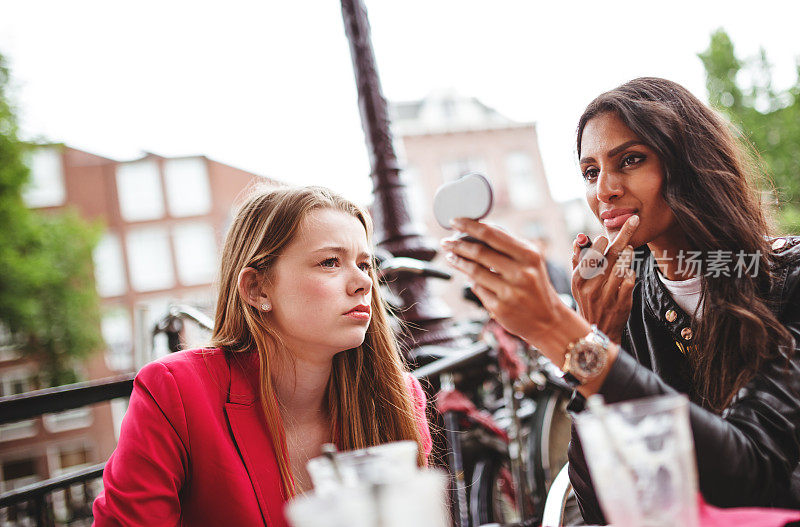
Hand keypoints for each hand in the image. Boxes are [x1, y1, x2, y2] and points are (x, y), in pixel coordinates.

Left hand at [441, 218, 590, 366]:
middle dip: (457, 245)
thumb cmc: (535, 285)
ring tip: (450, 256)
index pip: (492, 234)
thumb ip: (508, 245)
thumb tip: (477, 230)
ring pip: (474, 271)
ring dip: (458, 262)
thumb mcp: (530, 261)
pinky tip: (468, 276)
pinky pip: (477, 288)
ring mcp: (510, 292)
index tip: (454, 221)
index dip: (469, 226)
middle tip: (446, 241)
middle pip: (479, 252)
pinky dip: (470, 280)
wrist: (548, 320)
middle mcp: (521, 272)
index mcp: (529, 255)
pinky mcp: (500, 308)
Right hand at [570, 215, 638, 343]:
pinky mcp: (621, 304)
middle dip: (622, 236)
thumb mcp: (577, 283)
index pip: (589, 257)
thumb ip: (578, 260)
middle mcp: (591, 289)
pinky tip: (628, 271)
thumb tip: (579, 239)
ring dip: (628, 255)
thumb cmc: (587, 301)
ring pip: (621, 267)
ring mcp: (607, 297)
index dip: (598, 244)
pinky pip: (630, 281)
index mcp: (578, 281)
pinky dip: (630, 273)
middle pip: (609, 257)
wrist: (597, 330)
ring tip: (629, 249)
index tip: (605, 236)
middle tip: (633, 222)